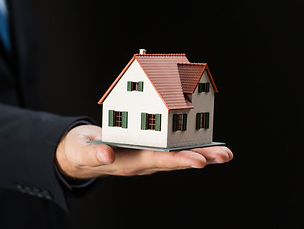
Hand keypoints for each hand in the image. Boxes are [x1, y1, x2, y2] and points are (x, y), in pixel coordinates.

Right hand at [56, 125, 232, 178]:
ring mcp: (146, 155)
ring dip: (201, 153)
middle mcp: (142, 160)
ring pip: (176, 154)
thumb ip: (93, 154)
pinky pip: (170, 146)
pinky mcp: (146, 147)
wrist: (79, 153)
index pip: (156, 161)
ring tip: (223, 152)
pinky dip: (187, 143)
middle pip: (174, 160)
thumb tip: (107, 156)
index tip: (199, 161)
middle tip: (224, 155)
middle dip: (201, 158)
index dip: (178, 160)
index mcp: (127, 161)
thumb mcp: (81, 151)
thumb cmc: (80, 150)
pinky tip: (203, 143)